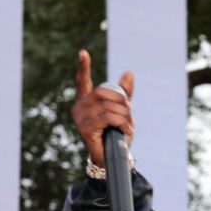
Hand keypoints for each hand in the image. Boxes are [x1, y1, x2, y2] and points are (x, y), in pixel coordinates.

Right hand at [70, 49, 135, 168]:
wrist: (112, 158)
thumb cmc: (115, 134)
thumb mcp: (122, 111)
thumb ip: (124, 94)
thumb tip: (128, 73)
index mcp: (86, 101)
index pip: (83, 81)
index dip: (83, 67)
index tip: (83, 53)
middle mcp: (79, 107)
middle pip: (102, 92)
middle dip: (121, 99)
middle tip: (131, 109)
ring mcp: (80, 118)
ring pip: (108, 106)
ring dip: (124, 115)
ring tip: (129, 125)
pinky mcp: (85, 128)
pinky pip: (108, 117)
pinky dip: (122, 123)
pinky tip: (126, 130)